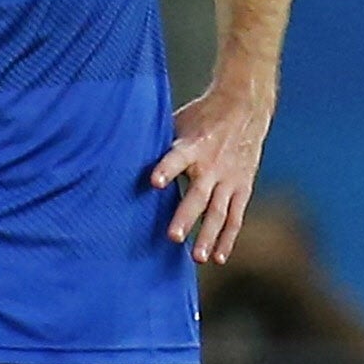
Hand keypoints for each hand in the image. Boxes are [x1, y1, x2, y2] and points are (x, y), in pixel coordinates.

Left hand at [151, 86, 272, 262]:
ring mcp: (230, 178)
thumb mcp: (178, 121)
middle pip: (199, 195)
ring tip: (196, 258)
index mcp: (193, 145)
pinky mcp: (243, 186)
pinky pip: (236, 216)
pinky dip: (228, 237)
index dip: (167, 169)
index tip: (154, 182)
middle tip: (173, 238)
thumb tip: (118, 154)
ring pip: (219, 211)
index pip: (177, 158)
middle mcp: (212, 164)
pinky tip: (217, 258)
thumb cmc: (202, 115)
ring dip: (208, 235)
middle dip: (186, 216)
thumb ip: (158, 142)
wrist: (245, 105)